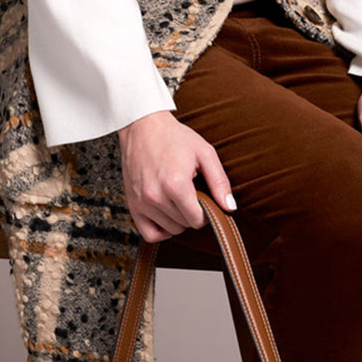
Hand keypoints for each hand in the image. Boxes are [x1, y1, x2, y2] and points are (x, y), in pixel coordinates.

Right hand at [117, 110, 236, 241]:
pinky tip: (167, 216)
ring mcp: (142, 202)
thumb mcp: (204, 153)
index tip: (205, 199)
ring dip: (178, 219)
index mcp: (175, 184)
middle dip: (193, 213)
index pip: (198, 220)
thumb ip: (219, 182)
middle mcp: (156, 196)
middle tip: (191, 193)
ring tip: (177, 198)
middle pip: (185, 225)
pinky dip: (160, 231)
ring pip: (170, 230)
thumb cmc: (174, 137)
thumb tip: (229, 207)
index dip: (206, 212)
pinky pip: (149, 234)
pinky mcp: (132, 205)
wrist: (143, 127)